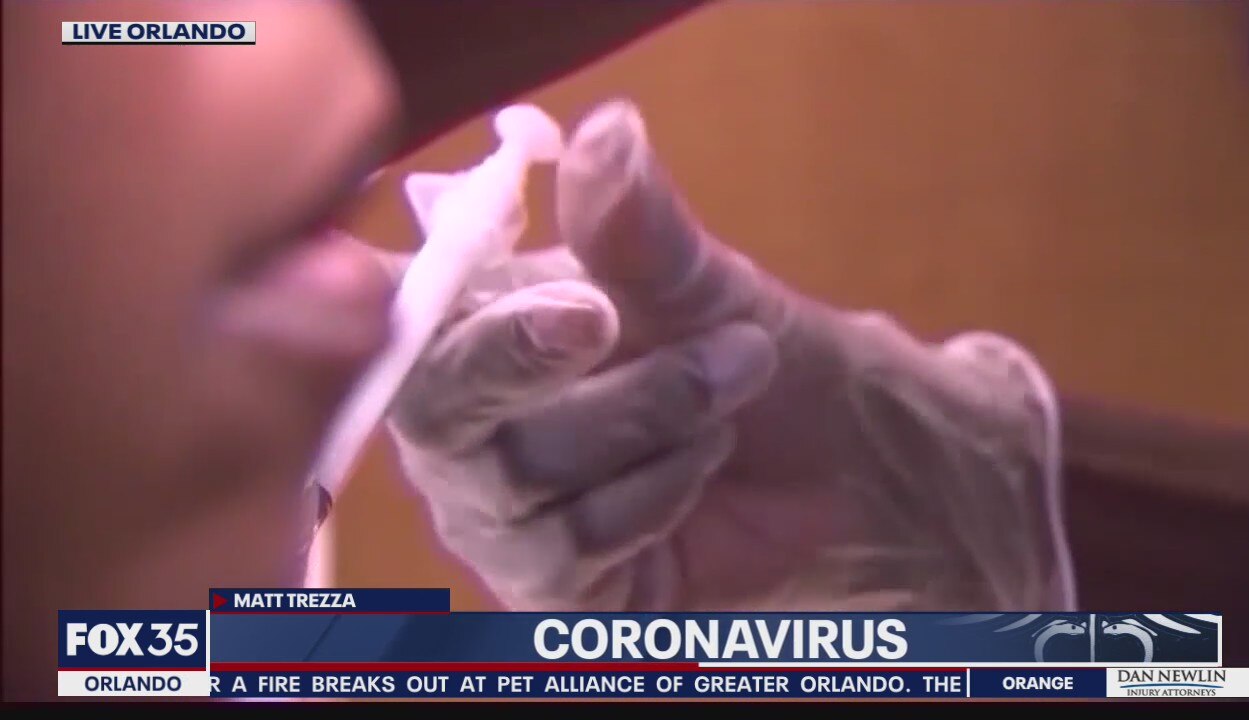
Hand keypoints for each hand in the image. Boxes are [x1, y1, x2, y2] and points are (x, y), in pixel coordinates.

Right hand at [388, 101, 1075, 611]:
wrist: (845, 470)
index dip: (390, 296)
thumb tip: (607, 131)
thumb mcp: (703, 283)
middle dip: (546, 354)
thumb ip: (638, 226)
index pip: (379, 307)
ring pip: (522, 470)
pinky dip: (656, 492)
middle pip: (437, 400)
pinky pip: (569, 546)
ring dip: (648, 415)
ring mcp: (498, 510)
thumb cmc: (753, 356)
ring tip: (729, 386)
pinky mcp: (546, 587)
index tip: (516, 279)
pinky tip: (704, 467)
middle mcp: (463, 421)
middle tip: (625, 317)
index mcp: (473, 324)